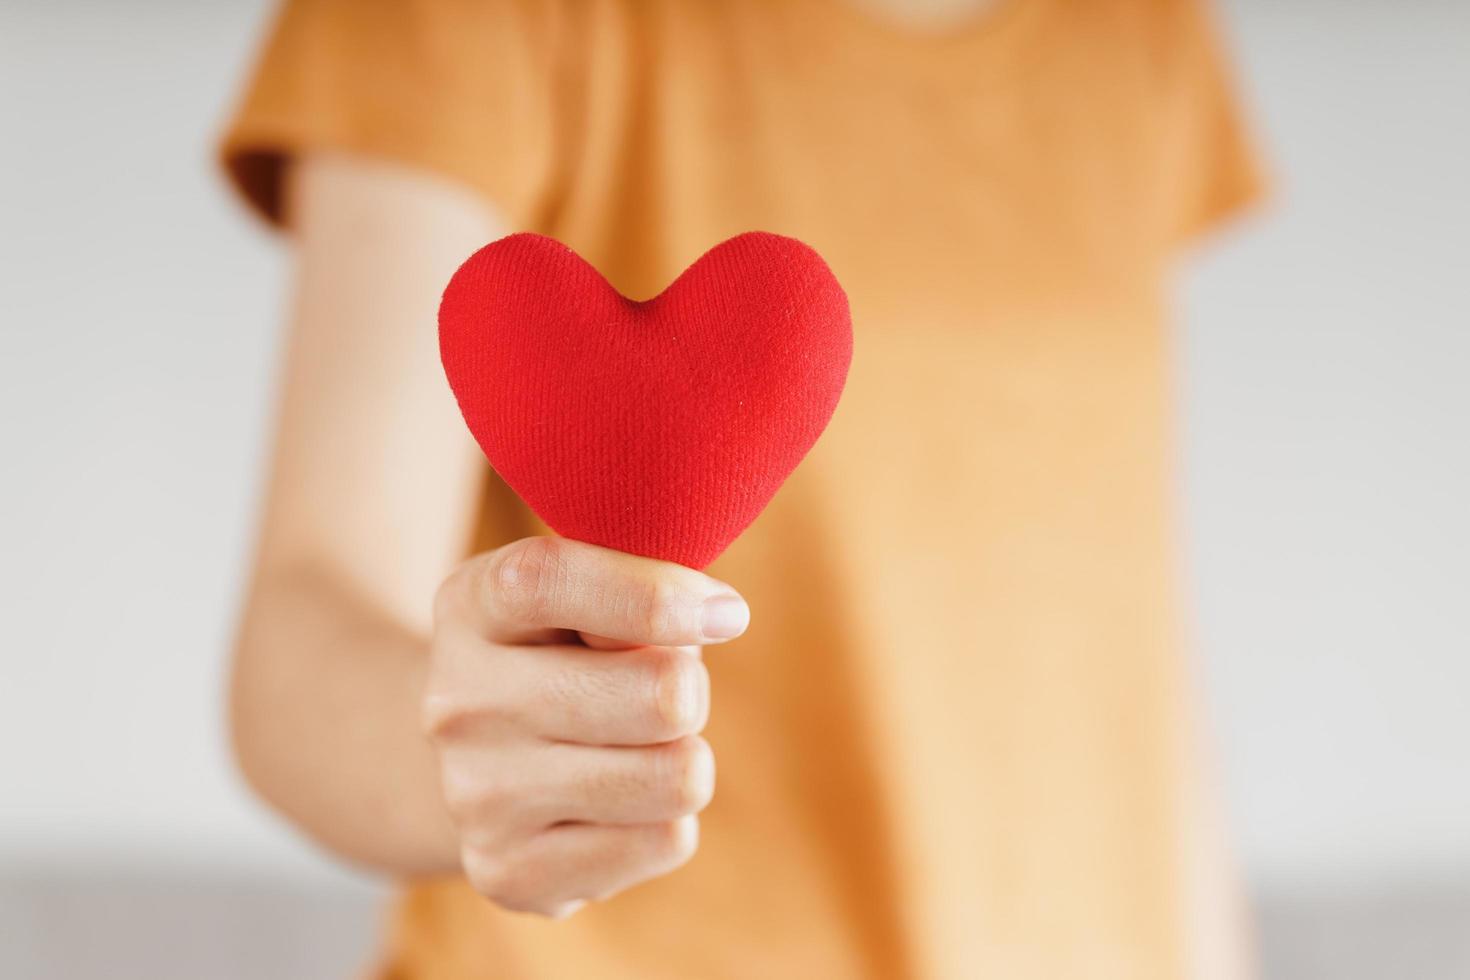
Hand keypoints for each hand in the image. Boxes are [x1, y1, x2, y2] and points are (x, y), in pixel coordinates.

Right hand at [422, 537, 749, 917]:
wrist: (479, 761)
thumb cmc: (570, 652)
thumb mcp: (591, 589)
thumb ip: (644, 580)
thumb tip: (715, 614)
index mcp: (471, 606)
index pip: (551, 579)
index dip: (656, 596)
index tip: (725, 614)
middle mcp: (458, 702)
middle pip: (658, 695)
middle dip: (689, 689)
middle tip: (663, 690)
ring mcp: (475, 796)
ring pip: (676, 777)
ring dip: (683, 756)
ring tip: (638, 747)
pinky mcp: (508, 872)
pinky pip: (666, 841)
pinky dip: (665, 820)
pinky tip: (616, 805)